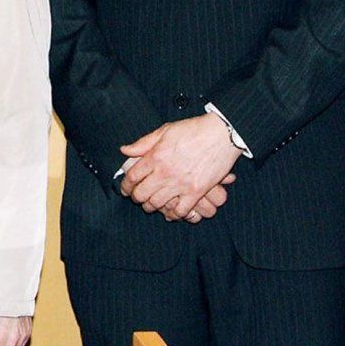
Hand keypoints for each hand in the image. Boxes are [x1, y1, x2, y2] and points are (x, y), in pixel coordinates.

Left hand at [119, 115, 242, 219]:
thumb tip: (124, 150)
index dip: (125, 185)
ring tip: (150, 205)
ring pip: (157, 204)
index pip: (132, 176)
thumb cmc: (192, 130)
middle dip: (136, 198)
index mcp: (155, 156)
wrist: (220, 135)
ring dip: (151, 207)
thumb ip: (143, 143)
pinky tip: (170, 213)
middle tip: (137, 198)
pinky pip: (180, 211)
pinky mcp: (196, 192)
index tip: (125, 189)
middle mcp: (165, 172)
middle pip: (141, 194)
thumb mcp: (164, 131)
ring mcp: (180, 184)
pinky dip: (173, 214)